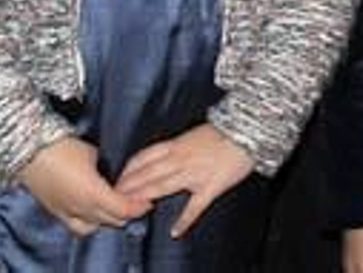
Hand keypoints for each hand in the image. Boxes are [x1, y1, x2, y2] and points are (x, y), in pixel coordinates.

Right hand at [17, 137, 150, 235]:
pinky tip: (94, 211)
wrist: (27, 149)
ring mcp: (66, 213)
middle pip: (112, 220)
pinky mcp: (55, 212)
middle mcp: (80, 208)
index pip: (123, 209)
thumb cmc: (60, 146)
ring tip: (116, 206)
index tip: (148, 200)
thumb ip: (105, 168)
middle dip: (127, 213)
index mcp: (92, 193)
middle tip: (137, 201)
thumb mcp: (91, 152)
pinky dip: (91, 222)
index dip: (138, 206)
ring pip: (95, 226)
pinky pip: (78, 226)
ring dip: (109, 219)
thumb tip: (113, 174)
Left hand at [118, 123, 254, 238]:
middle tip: (114, 198)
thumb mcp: (195, 133)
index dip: (129, 169)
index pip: (144, 157)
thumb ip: (178, 146)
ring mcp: (195, 174)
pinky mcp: (211, 187)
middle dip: (129, 186)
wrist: (248, 131)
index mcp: (177, 144)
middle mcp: (181, 159)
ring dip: (145, 197)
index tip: (117, 179)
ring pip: (163, 186)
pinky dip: (185, 220)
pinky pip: (195, 206)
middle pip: (148, 173)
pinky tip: (175, 232)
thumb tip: (164, 155)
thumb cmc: (224, 131)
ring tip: (131, 209)